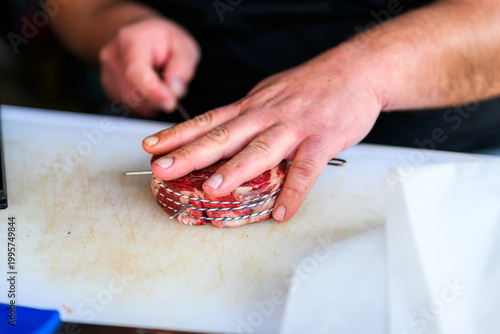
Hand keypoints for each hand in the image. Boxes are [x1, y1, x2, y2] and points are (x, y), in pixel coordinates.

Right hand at [99, 16, 199, 116]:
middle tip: (172, 89)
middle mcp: (112, 56)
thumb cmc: (165, 40)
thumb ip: (181, 69)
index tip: (171, 102)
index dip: (153, 93)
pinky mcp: (108, 88)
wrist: (144, 35)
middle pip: (133, 93)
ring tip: (161, 84)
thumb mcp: (184, 46)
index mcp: (130, 40)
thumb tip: (174, 91)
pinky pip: (128, 106)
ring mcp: (107, 73)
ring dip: (152, 103)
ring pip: (131, 103)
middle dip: (157, 98)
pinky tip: (150, 90)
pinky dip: (144, 104)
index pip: (135, 73)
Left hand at [142, 50, 382, 220]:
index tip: (151, 147)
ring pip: (260, 149)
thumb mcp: (271, 92)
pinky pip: (307, 169)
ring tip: (212, 190)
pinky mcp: (323, 139)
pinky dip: (294, 192)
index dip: (178, 134)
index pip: (207, 120)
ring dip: (235, 170)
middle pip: (223, 135)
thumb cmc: (312, 85)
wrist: (357, 70)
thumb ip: (248, 113)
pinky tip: (283, 212)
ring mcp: (294, 127)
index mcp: (252, 106)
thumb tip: (223, 130)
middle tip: (162, 169)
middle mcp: (266, 115)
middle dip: (190, 153)